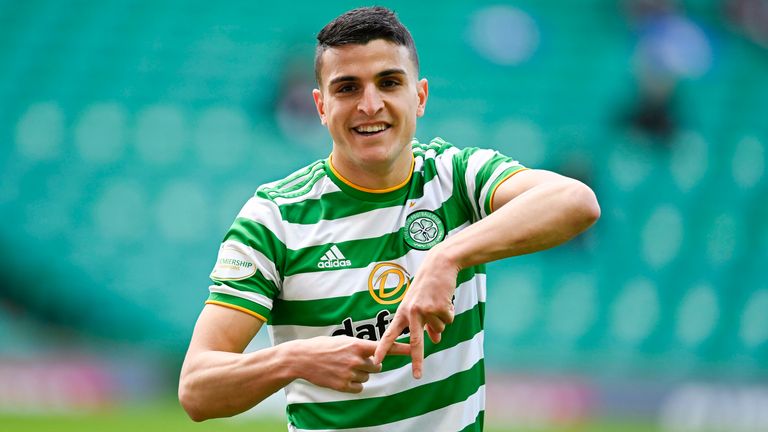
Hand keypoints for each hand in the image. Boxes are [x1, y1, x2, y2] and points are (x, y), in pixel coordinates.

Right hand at [292, 336, 408, 392]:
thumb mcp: (343, 341)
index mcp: (356, 345)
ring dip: (360, 374)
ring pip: (367, 377)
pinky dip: (353, 384)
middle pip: (377, 366)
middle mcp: (355, 359)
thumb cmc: (323, 347)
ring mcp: (349, 373)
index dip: (401, 349)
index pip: (383, 347)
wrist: (302, 358)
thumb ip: (360, 347)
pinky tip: (341, 377)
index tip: (415, 350)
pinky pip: (359, 387)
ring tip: (343, 367)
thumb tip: (375, 353)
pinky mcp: (343, 385)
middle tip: (355, 361)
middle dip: (371, 365)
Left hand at [373, 247, 457, 378]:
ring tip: (437, 301)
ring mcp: (426, 310)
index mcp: (402, 312)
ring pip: (439, 328)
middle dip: (417, 360)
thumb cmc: (427, 286)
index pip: (390, 333)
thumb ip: (425, 324)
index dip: (383, 348)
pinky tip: (444, 298)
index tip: (375, 360)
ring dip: (441, 318)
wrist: (439, 265)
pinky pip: (448, 319)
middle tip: (417, 376)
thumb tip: (435, 340)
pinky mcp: (439, 307)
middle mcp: (412, 312)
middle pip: (415, 342)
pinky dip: (449, 311)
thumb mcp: (421, 305)